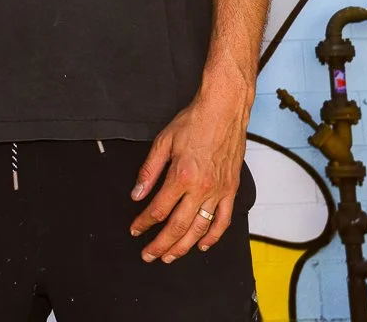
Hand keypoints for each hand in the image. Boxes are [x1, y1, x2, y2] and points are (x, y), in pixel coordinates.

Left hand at [129, 86, 249, 263]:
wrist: (224, 109)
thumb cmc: (195, 121)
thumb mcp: (163, 142)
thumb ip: (149, 172)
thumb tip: (136, 194)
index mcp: (181, 176)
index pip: (158, 210)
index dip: (143, 223)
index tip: (135, 229)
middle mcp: (201, 188)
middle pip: (177, 227)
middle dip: (160, 244)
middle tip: (148, 255)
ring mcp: (218, 191)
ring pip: (199, 229)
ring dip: (183, 247)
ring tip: (170, 256)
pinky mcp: (231, 189)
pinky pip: (223, 221)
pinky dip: (213, 237)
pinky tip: (202, 245)